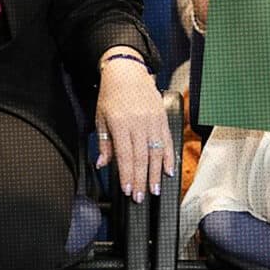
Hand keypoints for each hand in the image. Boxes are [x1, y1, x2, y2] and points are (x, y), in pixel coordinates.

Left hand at [95, 48, 173, 201]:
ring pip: (156, 151)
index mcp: (120, 124)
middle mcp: (139, 123)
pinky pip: (167, 139)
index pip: (125, 156)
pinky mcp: (162, 117)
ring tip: (156, 188)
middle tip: (142, 197)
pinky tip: (169, 169)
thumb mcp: (100, 118)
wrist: (128, 72)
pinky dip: (169, 155)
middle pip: (142, 157)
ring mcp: (153, 120)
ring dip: (157, 172)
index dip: (128, 175)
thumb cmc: (111, 95)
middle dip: (142, 180)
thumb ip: (104, 143)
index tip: (129, 191)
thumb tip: (102, 164)